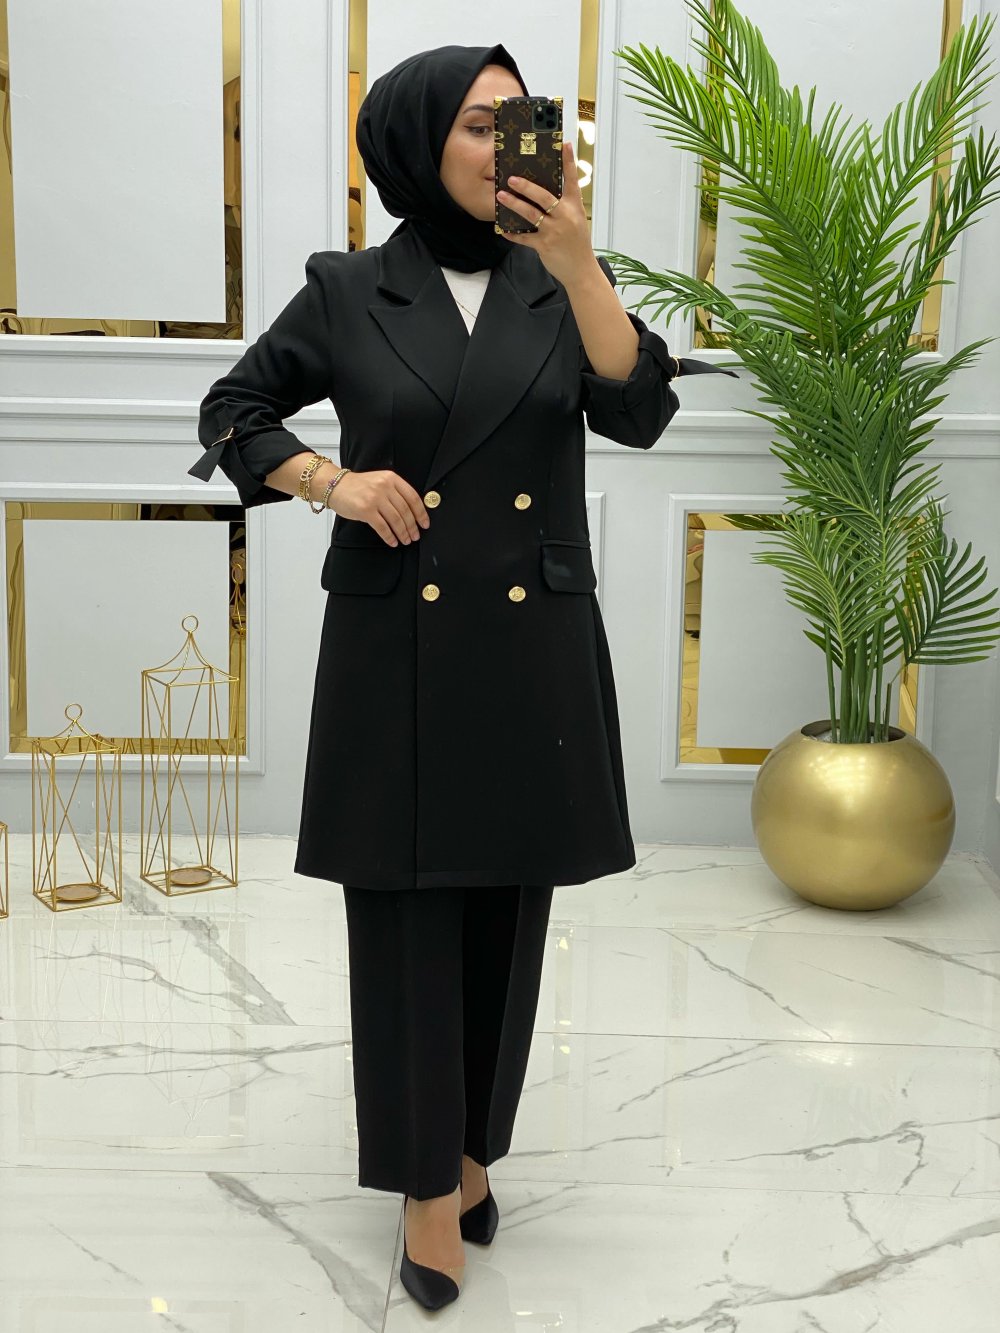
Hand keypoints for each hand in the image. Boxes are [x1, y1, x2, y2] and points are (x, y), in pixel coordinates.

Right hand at [327, 469, 429, 546]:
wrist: (335, 485)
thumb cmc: (358, 486)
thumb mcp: (380, 481)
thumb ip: (395, 492)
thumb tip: (412, 512)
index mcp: (391, 478)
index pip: (413, 497)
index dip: (421, 513)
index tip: (425, 523)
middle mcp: (384, 487)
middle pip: (405, 510)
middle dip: (412, 526)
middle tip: (415, 535)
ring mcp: (374, 498)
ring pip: (396, 520)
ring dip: (403, 533)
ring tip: (406, 540)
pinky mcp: (365, 510)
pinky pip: (382, 527)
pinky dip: (389, 536)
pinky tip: (393, 541)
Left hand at [497, 140, 593, 287]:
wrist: (581, 271)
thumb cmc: (577, 244)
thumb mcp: (576, 220)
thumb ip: (564, 206)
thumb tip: (545, 193)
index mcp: (575, 207)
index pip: (571, 180)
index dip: (568, 162)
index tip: (564, 144)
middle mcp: (565, 216)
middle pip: (544, 196)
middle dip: (526, 186)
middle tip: (512, 178)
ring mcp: (555, 231)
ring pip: (531, 214)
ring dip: (514, 204)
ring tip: (501, 196)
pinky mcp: (545, 246)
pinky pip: (524, 238)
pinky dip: (512, 233)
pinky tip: (502, 228)